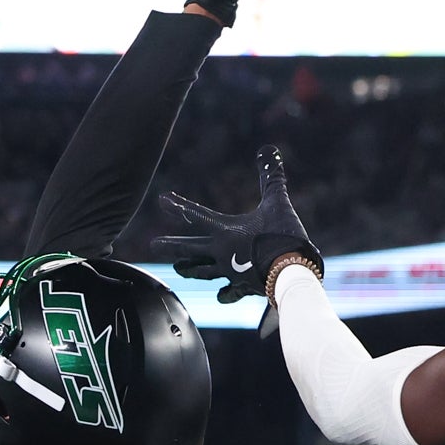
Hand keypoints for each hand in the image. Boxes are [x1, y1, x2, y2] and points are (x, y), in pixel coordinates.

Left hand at [153, 147, 322, 303]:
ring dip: (190, 269)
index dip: (178, 206)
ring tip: (178, 269)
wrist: (291, 271)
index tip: (162, 200)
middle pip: (190, 247)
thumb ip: (271, 177)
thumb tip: (269, 149)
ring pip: (203, 271)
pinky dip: (226, 293)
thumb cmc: (283, 234)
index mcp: (225, 230)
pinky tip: (220, 296)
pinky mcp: (243, 286)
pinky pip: (230, 291)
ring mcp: (230, 272)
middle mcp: (221, 252)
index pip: (196, 215)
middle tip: (153, 245)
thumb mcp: (277, 201)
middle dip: (171, 245)